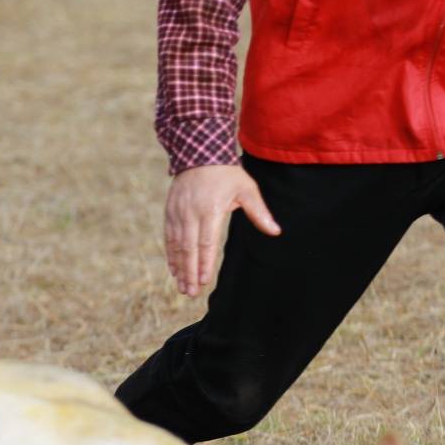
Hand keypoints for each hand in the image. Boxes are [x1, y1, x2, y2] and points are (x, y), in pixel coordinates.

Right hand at [163, 164, 279, 296]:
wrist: (200, 152)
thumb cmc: (228, 174)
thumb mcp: (247, 189)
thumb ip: (259, 212)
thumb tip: (275, 231)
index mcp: (210, 209)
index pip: (206, 242)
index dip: (204, 263)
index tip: (203, 281)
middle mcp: (190, 212)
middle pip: (188, 248)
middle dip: (189, 272)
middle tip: (190, 292)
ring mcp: (177, 212)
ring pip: (176, 245)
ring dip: (178, 267)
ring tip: (182, 287)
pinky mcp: (170, 211)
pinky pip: (168, 236)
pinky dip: (170, 254)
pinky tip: (174, 269)